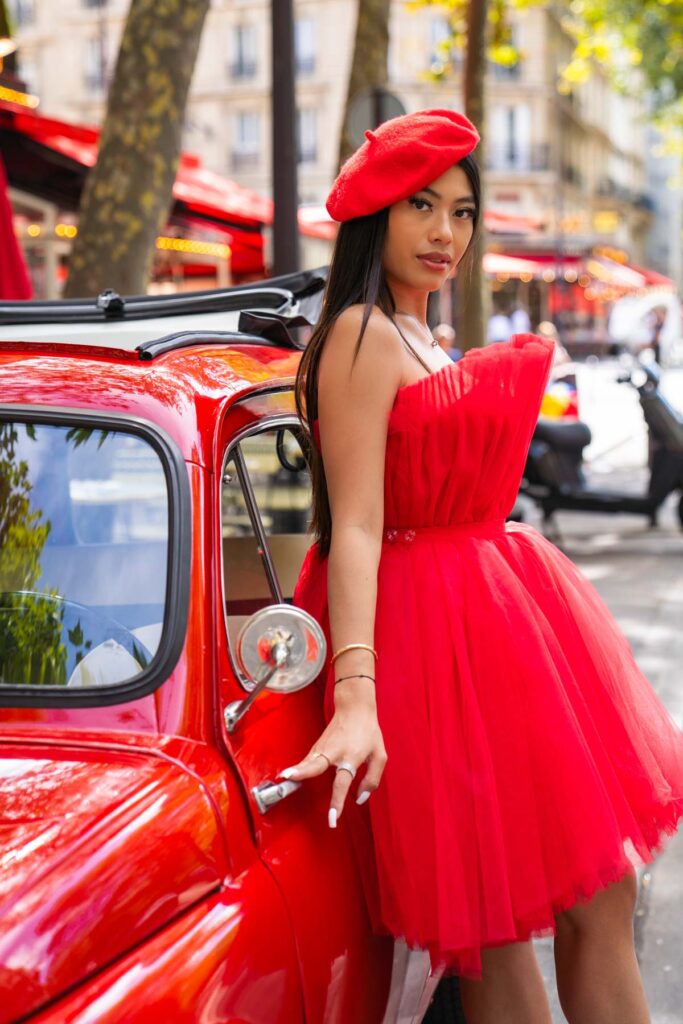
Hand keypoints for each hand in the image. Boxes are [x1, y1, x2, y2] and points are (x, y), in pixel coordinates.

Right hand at [277, 705, 386, 827]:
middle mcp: (335, 752)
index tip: (333, 817)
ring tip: (282, 781)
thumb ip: (372, 780)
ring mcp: (323, 748)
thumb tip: (359, 799)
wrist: (354, 709)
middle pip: (316, 763)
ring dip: (296, 772)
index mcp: (352, 757)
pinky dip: (298, 769)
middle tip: (289, 781)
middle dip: (302, 772)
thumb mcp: (380, 756)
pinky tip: (289, 776)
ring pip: (307, 762)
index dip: (338, 801)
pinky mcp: (317, 747)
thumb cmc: (369, 733)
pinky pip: (307, 761)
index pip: (343, 782)